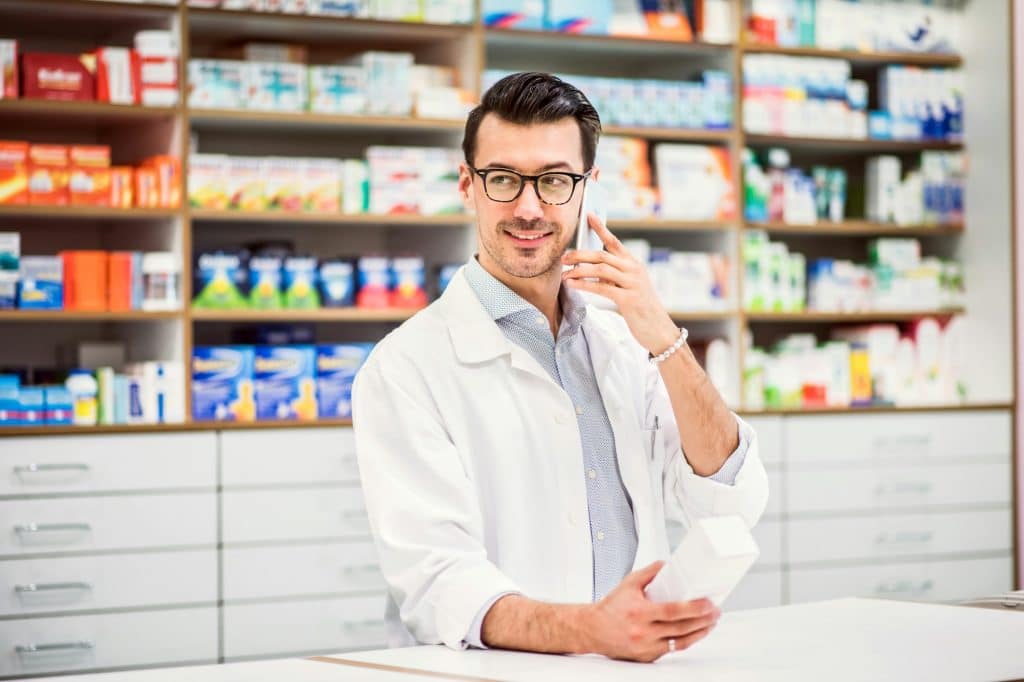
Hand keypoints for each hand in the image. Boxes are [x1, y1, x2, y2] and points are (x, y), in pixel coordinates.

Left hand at [562, 213, 679, 354]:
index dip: (601, 228)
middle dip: (580, 254)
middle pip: (603, 255)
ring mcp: (633, 283)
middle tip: (564, 257)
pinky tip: (573, 285)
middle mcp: (634, 270)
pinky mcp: (629, 298)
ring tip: (564, 274)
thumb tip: (589, 269)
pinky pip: (601, 287)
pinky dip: (584, 285)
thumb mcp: (629, 287)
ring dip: (579, 270)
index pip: (615, 242)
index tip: (589, 215)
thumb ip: (614, 276)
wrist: (658, 329)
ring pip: (601, 269)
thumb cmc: (640, 309)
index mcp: (634, 264)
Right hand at [582, 561, 720, 662]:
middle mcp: (643, 632)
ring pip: (680, 642)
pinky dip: (685, 641)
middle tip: (715, 612)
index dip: (694, 608)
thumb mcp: (628, 584)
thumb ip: (649, 572)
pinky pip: (672, 650)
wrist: (593, 629)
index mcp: (639, 612)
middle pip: (681, 628)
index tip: (708, 604)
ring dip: (699, 632)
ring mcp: (646, 647)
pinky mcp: (648, 656)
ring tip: (710, 623)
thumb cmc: (610, 608)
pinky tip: (693, 633)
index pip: (673, 611)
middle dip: (703, 620)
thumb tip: (667, 566)